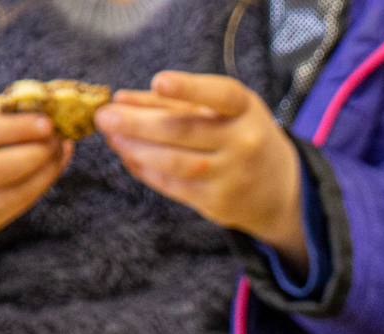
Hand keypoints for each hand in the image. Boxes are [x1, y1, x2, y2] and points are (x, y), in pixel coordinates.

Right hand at [0, 95, 69, 252]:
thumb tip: (44, 106)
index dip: (16, 128)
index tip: (47, 122)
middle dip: (33, 153)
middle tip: (57, 139)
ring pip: (8, 194)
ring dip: (44, 172)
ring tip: (59, 152)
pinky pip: (17, 206)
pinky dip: (40, 185)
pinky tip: (52, 168)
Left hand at [95, 72, 308, 270]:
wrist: (279, 189)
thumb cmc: (242, 136)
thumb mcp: (223, 110)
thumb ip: (175, 101)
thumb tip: (122, 99)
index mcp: (246, 109)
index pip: (218, 95)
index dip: (189, 88)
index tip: (159, 81)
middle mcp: (242, 142)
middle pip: (183, 130)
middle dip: (137, 123)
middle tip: (104, 116)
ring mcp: (230, 175)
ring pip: (173, 161)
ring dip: (135, 148)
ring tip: (111, 137)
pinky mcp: (217, 202)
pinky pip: (173, 184)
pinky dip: (145, 170)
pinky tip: (128, 157)